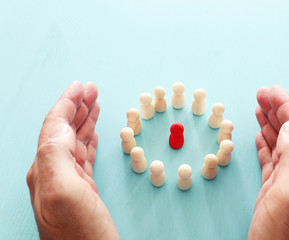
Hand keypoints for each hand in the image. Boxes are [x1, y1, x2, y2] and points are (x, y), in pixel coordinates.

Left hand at [26, 82, 119, 238]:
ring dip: (84, 120)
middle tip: (91, 89)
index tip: (80, 86)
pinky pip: (84, 156)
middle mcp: (53, 173)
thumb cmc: (79, 235)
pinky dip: (89, 140)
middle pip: (64, 129)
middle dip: (77, 106)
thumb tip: (62, 126)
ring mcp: (68, 182)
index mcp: (46, 169)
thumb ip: (55, 154)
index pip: (54, 127)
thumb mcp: (63, 192)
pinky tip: (93, 133)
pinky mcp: (82, 191)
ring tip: (95, 103)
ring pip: (75, 141)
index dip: (67, 104)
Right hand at [248, 86, 288, 238]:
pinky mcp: (275, 194)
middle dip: (278, 110)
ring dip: (272, 124)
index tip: (271, 90)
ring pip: (282, 144)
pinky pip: (273, 161)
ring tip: (260, 110)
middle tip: (262, 94)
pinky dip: (266, 145)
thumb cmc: (284, 238)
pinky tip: (261, 137)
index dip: (286, 106)